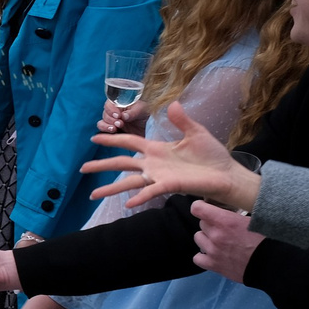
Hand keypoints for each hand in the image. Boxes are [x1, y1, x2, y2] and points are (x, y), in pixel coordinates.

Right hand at [81, 103, 257, 211]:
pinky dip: (139, 198)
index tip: (94, 138)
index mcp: (156, 149)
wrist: (226, 174)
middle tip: (82, 169)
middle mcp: (153, 164)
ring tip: (92, 195)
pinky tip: (127, 205)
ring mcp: (159, 176)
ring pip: (129, 182)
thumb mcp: (197, 132)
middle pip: (121, 163)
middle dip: (101, 165)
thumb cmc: (212, 155)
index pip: (128, 142)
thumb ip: (182, 120)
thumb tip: (173, 103)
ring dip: (110, 188)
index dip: (112, 140)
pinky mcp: (169, 186)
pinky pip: (150, 191)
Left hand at [191, 201, 260, 282]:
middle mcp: (216, 235)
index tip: (206, 209)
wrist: (271, 264)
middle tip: (224, 228)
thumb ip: (236, 215)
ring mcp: (212, 251)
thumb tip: (229, 211)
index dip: (200, 207)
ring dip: (207, 238)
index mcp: (226, 221)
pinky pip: (197, 258)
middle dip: (211, 224)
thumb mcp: (254, 220)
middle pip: (202, 223)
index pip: (198, 208)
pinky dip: (203, 256)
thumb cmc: (266, 240)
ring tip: (219, 241)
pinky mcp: (213, 265)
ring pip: (198, 238)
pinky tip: (213, 255)